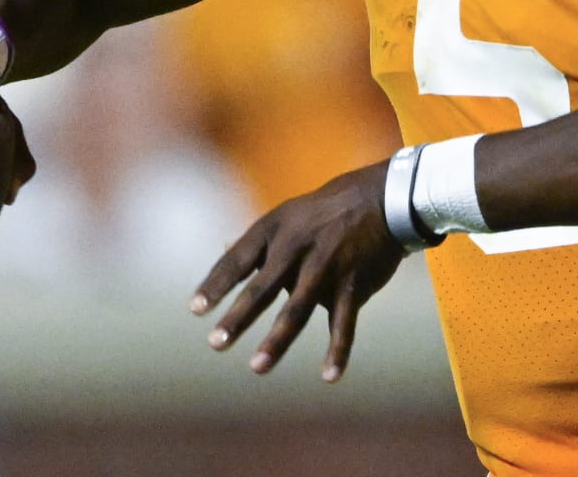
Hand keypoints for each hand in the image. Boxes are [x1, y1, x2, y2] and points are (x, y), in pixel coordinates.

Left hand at [192, 161, 405, 382]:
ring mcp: (326, 267)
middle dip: (239, 317)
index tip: (195, 309)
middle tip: (216, 344)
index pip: (237, 260)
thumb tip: (222, 248)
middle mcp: (296, 248)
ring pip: (298, 309)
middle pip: (262, 288)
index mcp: (274, 230)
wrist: (382, 200)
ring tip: (256, 367)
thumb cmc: (325, 213)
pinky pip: (344, 322)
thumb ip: (257, 241)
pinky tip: (329, 375)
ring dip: (277, 340)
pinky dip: (338, 349)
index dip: (216, 284)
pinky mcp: (353, 284)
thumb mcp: (287, 217)